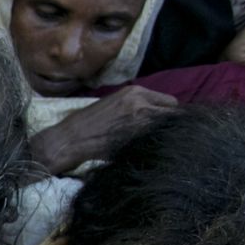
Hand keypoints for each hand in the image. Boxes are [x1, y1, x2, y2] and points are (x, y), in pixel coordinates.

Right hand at [30, 87, 178, 174]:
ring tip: (156, 145)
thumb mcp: (114, 105)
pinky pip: (159, 141)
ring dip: (166, 137)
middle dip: (171, 126)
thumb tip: (157, 116)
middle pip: (175, 115)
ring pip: (170, 129)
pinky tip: (148, 151)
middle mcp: (142, 102)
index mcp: (136, 92)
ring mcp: (141, 119)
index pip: (170, 102)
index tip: (165, 126)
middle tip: (163, 137)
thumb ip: (136, 107)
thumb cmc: (88, 124)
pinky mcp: (137, 137)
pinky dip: (157, 146)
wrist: (69, 139)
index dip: (169, 115)